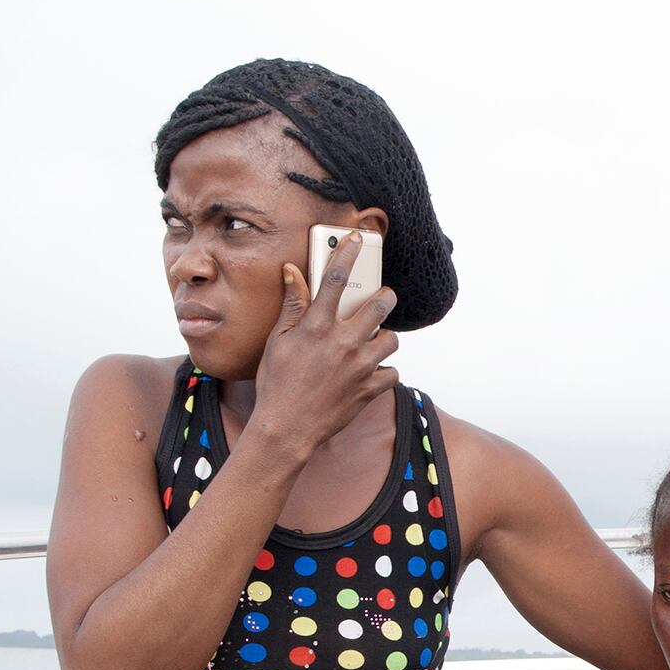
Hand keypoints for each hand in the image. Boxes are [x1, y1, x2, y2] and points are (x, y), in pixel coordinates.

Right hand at [253, 232, 401, 461]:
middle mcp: (343, 342)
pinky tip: (372, 372)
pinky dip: (384, 371)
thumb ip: (292, 306)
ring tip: (374, 340)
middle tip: (380, 299)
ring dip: (385, 337)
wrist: (286, 429)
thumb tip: (293, 272)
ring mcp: (360, 366)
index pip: (336, 278)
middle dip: (384, 297)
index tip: (359, 240)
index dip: (348, 253)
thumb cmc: (276, 383)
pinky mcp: (370, 389)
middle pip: (380, 305)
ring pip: (392, 339)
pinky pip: (392, 373)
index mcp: (317, 326)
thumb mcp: (278, 341)